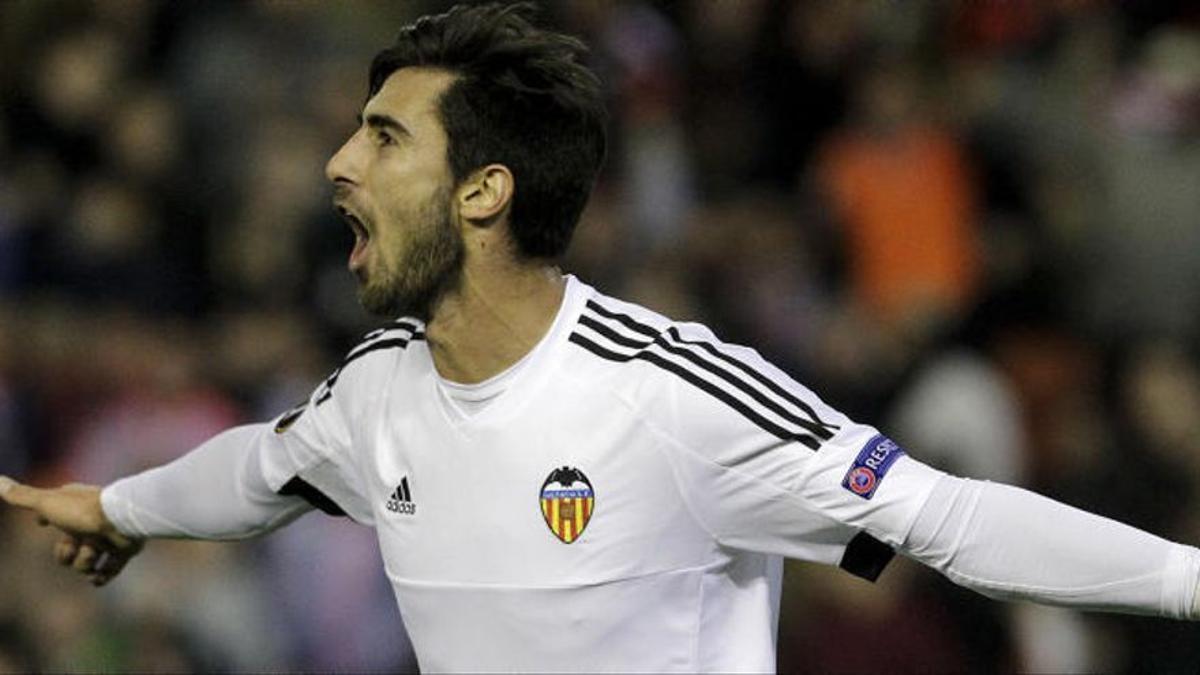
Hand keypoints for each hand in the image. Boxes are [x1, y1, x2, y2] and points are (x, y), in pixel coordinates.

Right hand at [0, 475, 142, 585]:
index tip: (41, 522)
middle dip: (66, 554)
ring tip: (94, 552)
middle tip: (75, 547)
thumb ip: (22, 496)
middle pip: (67, 547)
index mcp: (73, 508)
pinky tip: (97, 577)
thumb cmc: (82, 511)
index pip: (55, 514)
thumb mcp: (46, 503)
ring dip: (86, 562)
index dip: (46, 519)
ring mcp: (107, 536)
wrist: (121, 521)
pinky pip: (108, 570)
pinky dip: (102, 576)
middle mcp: (90, 521)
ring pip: (86, 561)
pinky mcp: (123, 550)